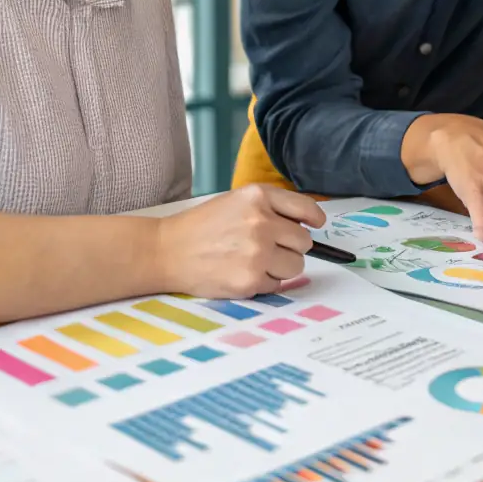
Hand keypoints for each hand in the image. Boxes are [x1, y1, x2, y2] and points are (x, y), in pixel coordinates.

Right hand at [155, 186, 325, 298]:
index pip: (305, 208)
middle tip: (269, 248)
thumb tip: (307, 225)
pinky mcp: (250, 280)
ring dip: (281, 267)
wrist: (166, 250)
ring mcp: (257, 252)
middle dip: (291, 246)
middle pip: (304, 241)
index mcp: (257, 196)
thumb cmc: (201, 226)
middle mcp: (261, 222)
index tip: (316, 225)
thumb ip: (270, 208)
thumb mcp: (236, 201)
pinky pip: (277, 285)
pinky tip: (242, 273)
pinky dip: (265, 282)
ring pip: (296, 266)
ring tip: (254, 261)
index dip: (314, 219)